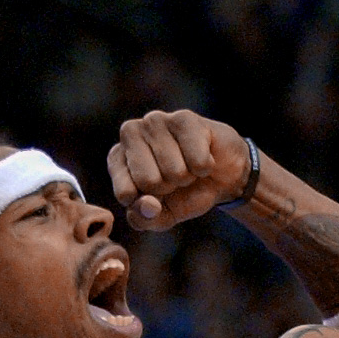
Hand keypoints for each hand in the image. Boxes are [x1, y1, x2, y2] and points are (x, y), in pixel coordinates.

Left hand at [107, 110, 250, 230]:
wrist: (221, 176)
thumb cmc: (184, 193)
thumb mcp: (161, 216)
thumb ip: (145, 219)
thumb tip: (147, 207)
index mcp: (117, 159)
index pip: (125, 194)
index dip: (148, 203)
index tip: (156, 195)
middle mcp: (130, 134)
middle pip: (148, 181)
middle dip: (168, 188)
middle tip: (175, 179)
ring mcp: (156, 121)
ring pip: (174, 171)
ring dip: (187, 177)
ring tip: (189, 167)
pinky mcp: (183, 118)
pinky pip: (196, 160)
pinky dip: (204, 167)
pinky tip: (203, 155)